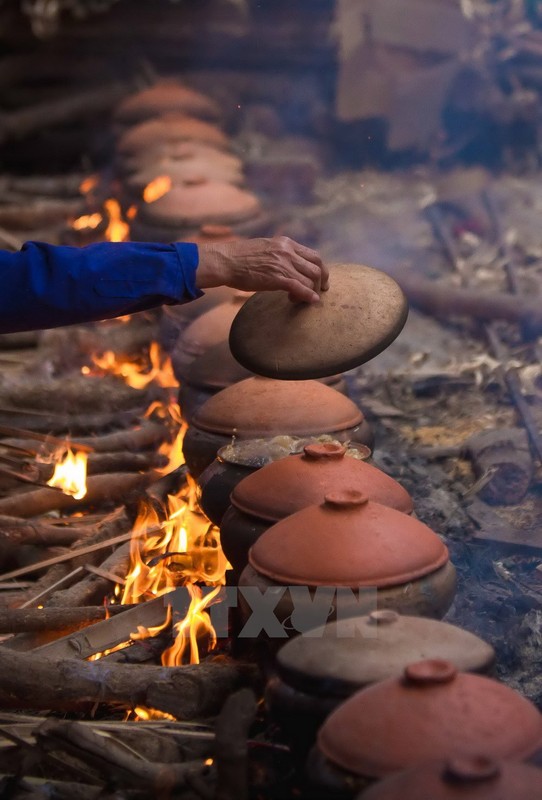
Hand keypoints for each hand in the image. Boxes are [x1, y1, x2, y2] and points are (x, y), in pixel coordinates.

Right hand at [194, 236, 328, 302]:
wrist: (225, 261)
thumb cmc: (239, 258)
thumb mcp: (264, 248)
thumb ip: (278, 254)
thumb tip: (285, 265)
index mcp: (285, 243)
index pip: (313, 255)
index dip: (320, 268)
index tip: (320, 279)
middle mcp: (288, 251)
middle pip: (317, 266)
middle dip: (322, 280)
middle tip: (321, 291)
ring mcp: (284, 264)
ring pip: (312, 278)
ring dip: (312, 291)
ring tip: (301, 298)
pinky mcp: (278, 277)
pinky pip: (301, 288)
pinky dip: (309, 296)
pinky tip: (310, 302)